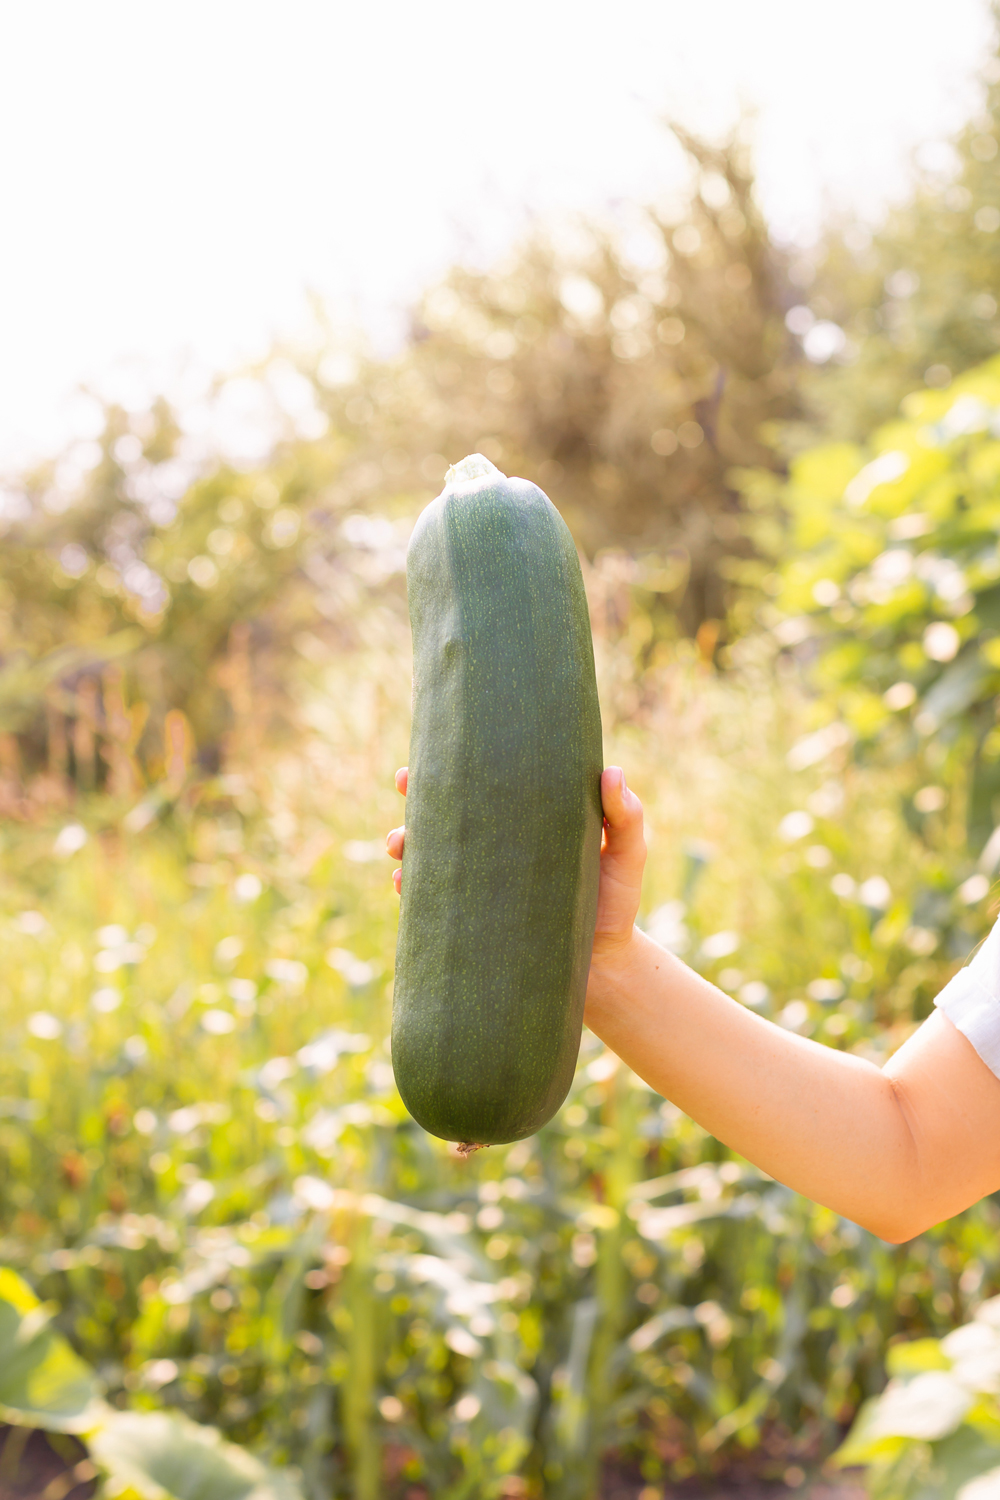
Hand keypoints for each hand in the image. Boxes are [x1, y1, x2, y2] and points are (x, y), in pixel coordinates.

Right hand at [386, 765, 645, 956]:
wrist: (604, 967)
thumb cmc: (617, 902)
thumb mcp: (628, 855)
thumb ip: (625, 817)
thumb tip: (611, 773)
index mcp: (526, 822)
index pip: (487, 786)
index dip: (457, 765)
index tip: (434, 750)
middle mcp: (496, 849)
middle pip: (447, 815)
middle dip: (417, 798)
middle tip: (404, 786)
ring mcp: (482, 885)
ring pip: (430, 856)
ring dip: (406, 844)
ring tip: (401, 845)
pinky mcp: (474, 920)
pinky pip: (432, 901)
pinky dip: (413, 892)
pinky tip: (405, 886)